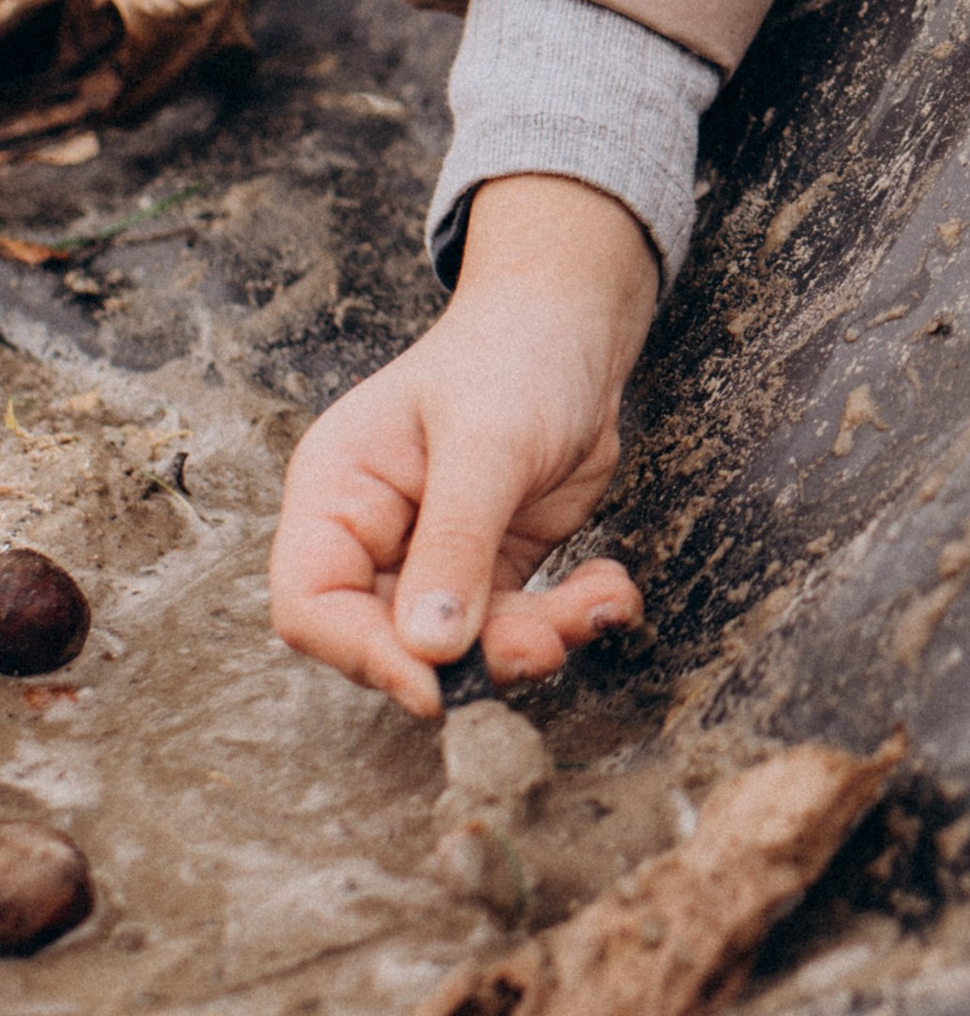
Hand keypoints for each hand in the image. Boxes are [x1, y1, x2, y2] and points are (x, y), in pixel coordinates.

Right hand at [269, 173, 659, 717]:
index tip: (434, 689)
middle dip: (476, 656)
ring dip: (535, 641)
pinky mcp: (492, 568)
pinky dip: (569, 620)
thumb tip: (429, 652)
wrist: (575, 326)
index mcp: (337, 494)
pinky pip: (517, 624)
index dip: (363, 656)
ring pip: (464, 646)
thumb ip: (456, 543)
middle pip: (393, 641)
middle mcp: (372, 536)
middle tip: (547, 645)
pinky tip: (611, 590)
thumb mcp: (487, 443)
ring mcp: (433, 557)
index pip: (311, 604)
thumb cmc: (513, 357)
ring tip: (600, 605)